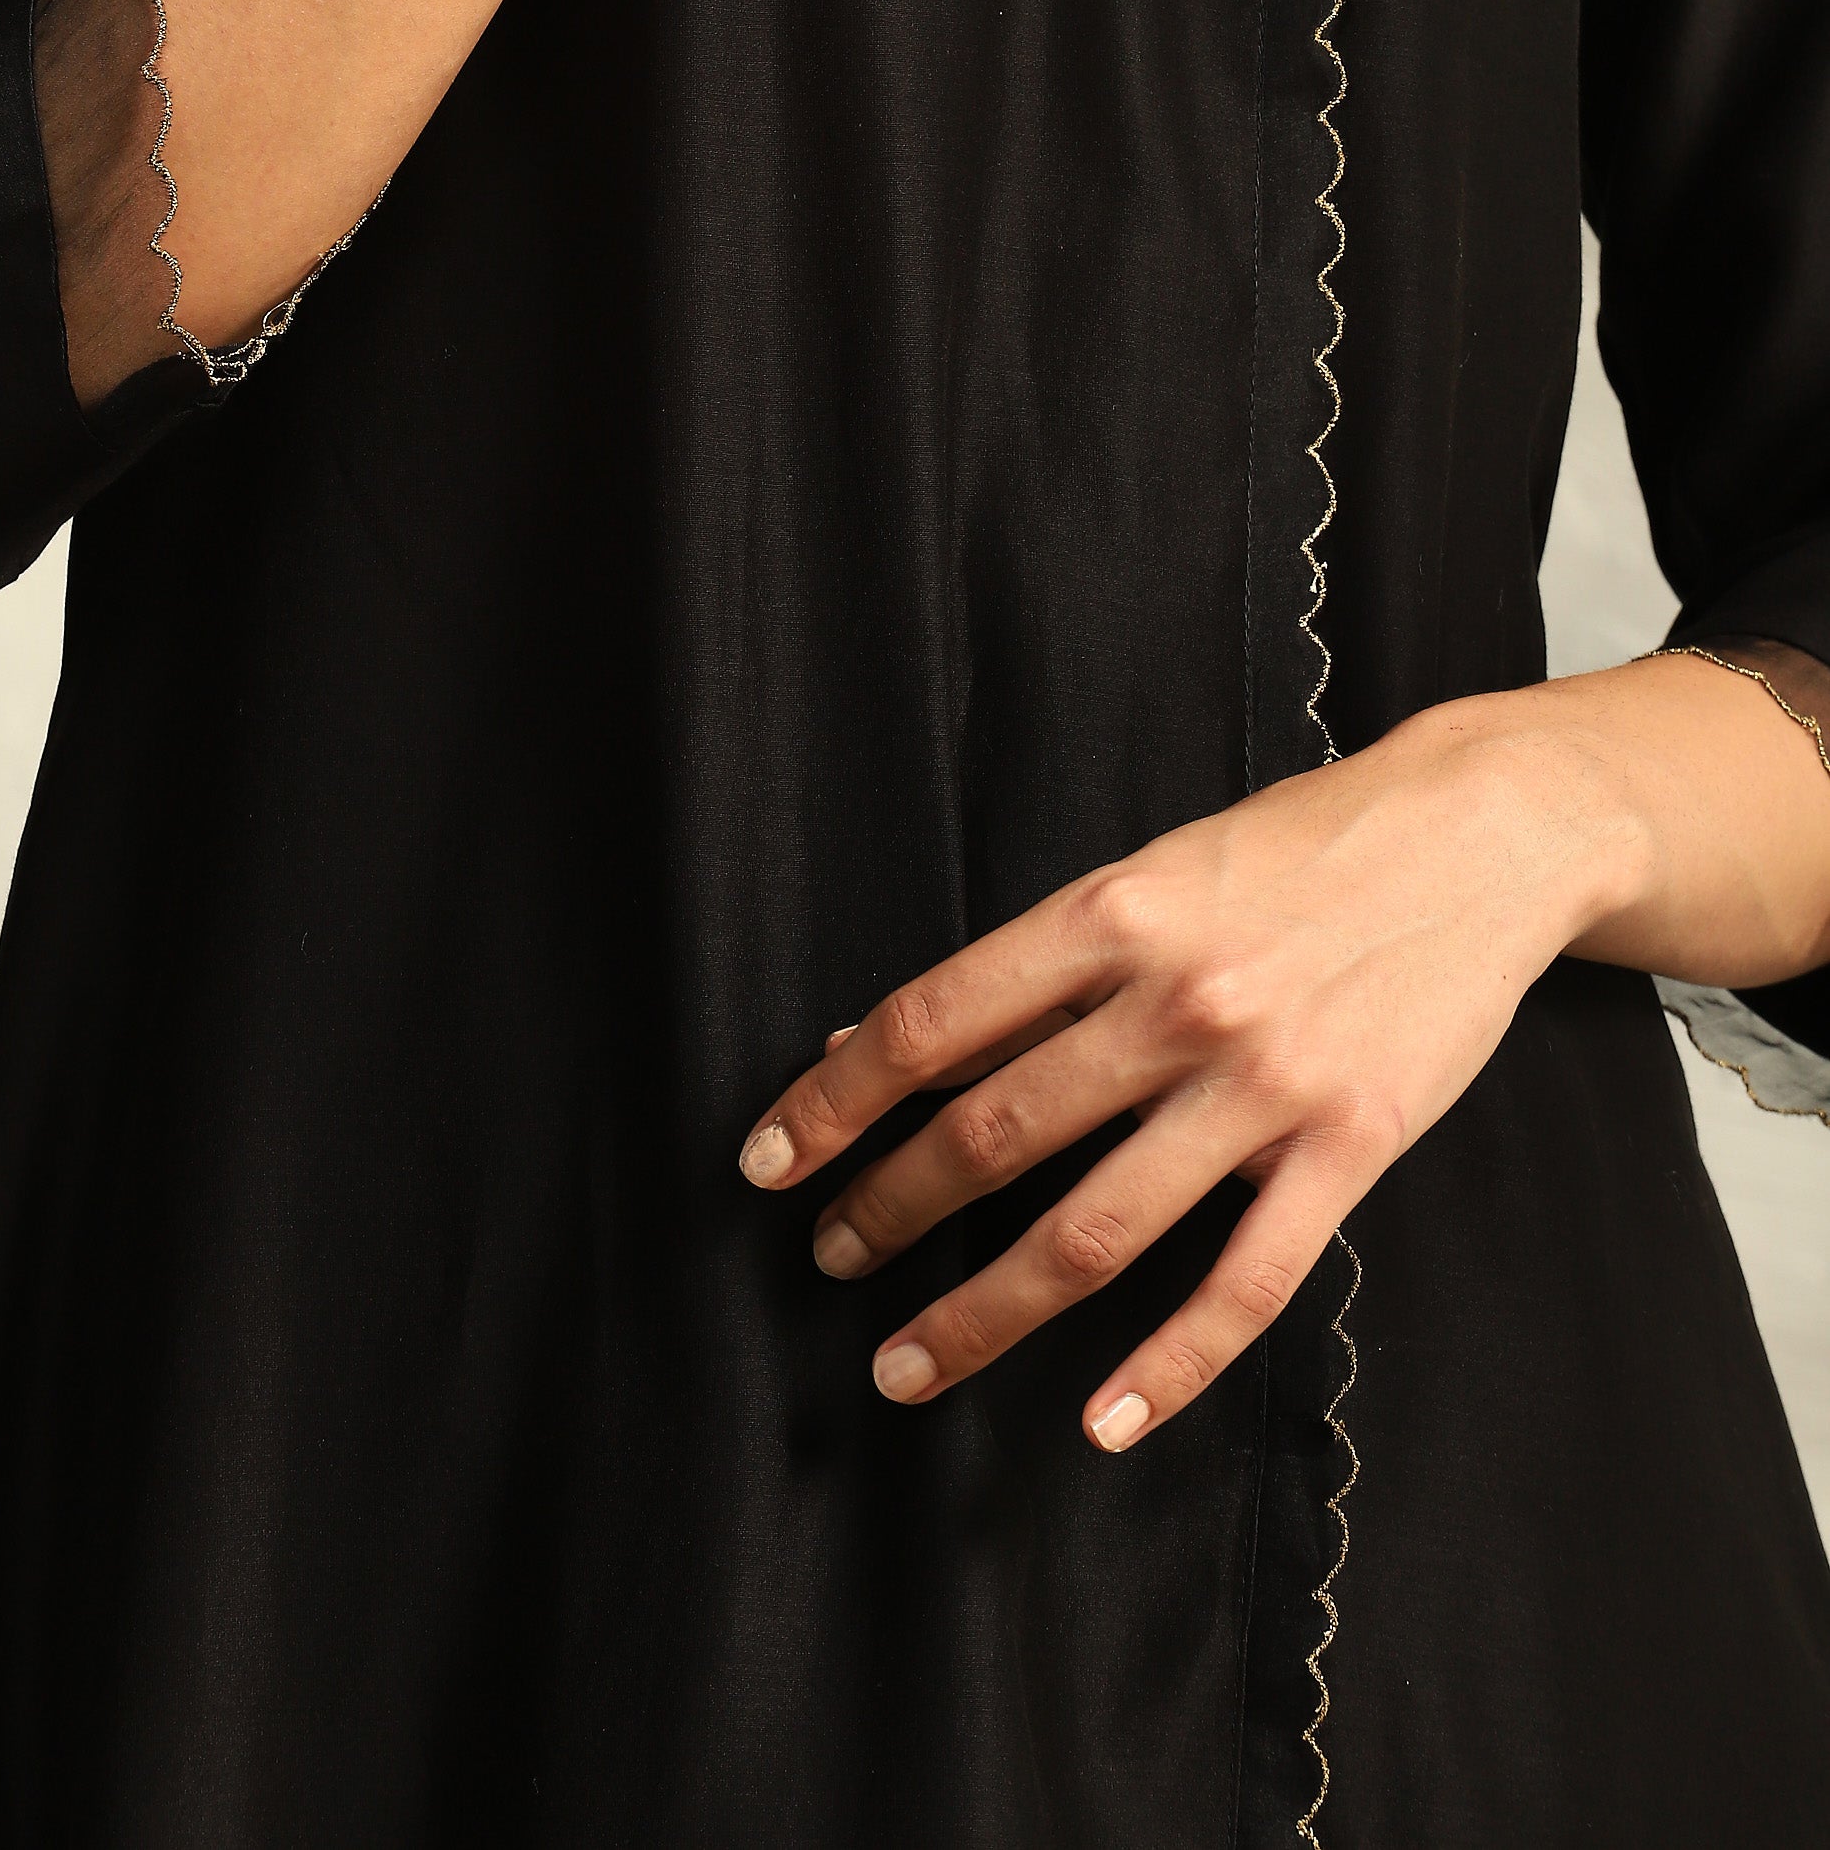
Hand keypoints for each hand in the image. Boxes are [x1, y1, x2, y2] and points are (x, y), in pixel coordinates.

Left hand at [734, 694, 1643, 1447]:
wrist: (1482, 833)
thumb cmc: (1303, 845)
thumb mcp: (1157, 867)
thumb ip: (1041, 962)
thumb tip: (888, 1037)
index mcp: (1115, 909)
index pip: (935, 1022)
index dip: (838, 1100)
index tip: (770, 1158)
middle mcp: (1177, 1000)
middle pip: (994, 1136)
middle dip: (887, 1211)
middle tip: (829, 1260)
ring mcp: (1265, 1085)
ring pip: (1093, 1230)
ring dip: (983, 1309)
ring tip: (909, 1359)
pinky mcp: (1349, 1147)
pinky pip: (1243, 1284)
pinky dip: (1167, 1368)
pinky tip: (1102, 1420)